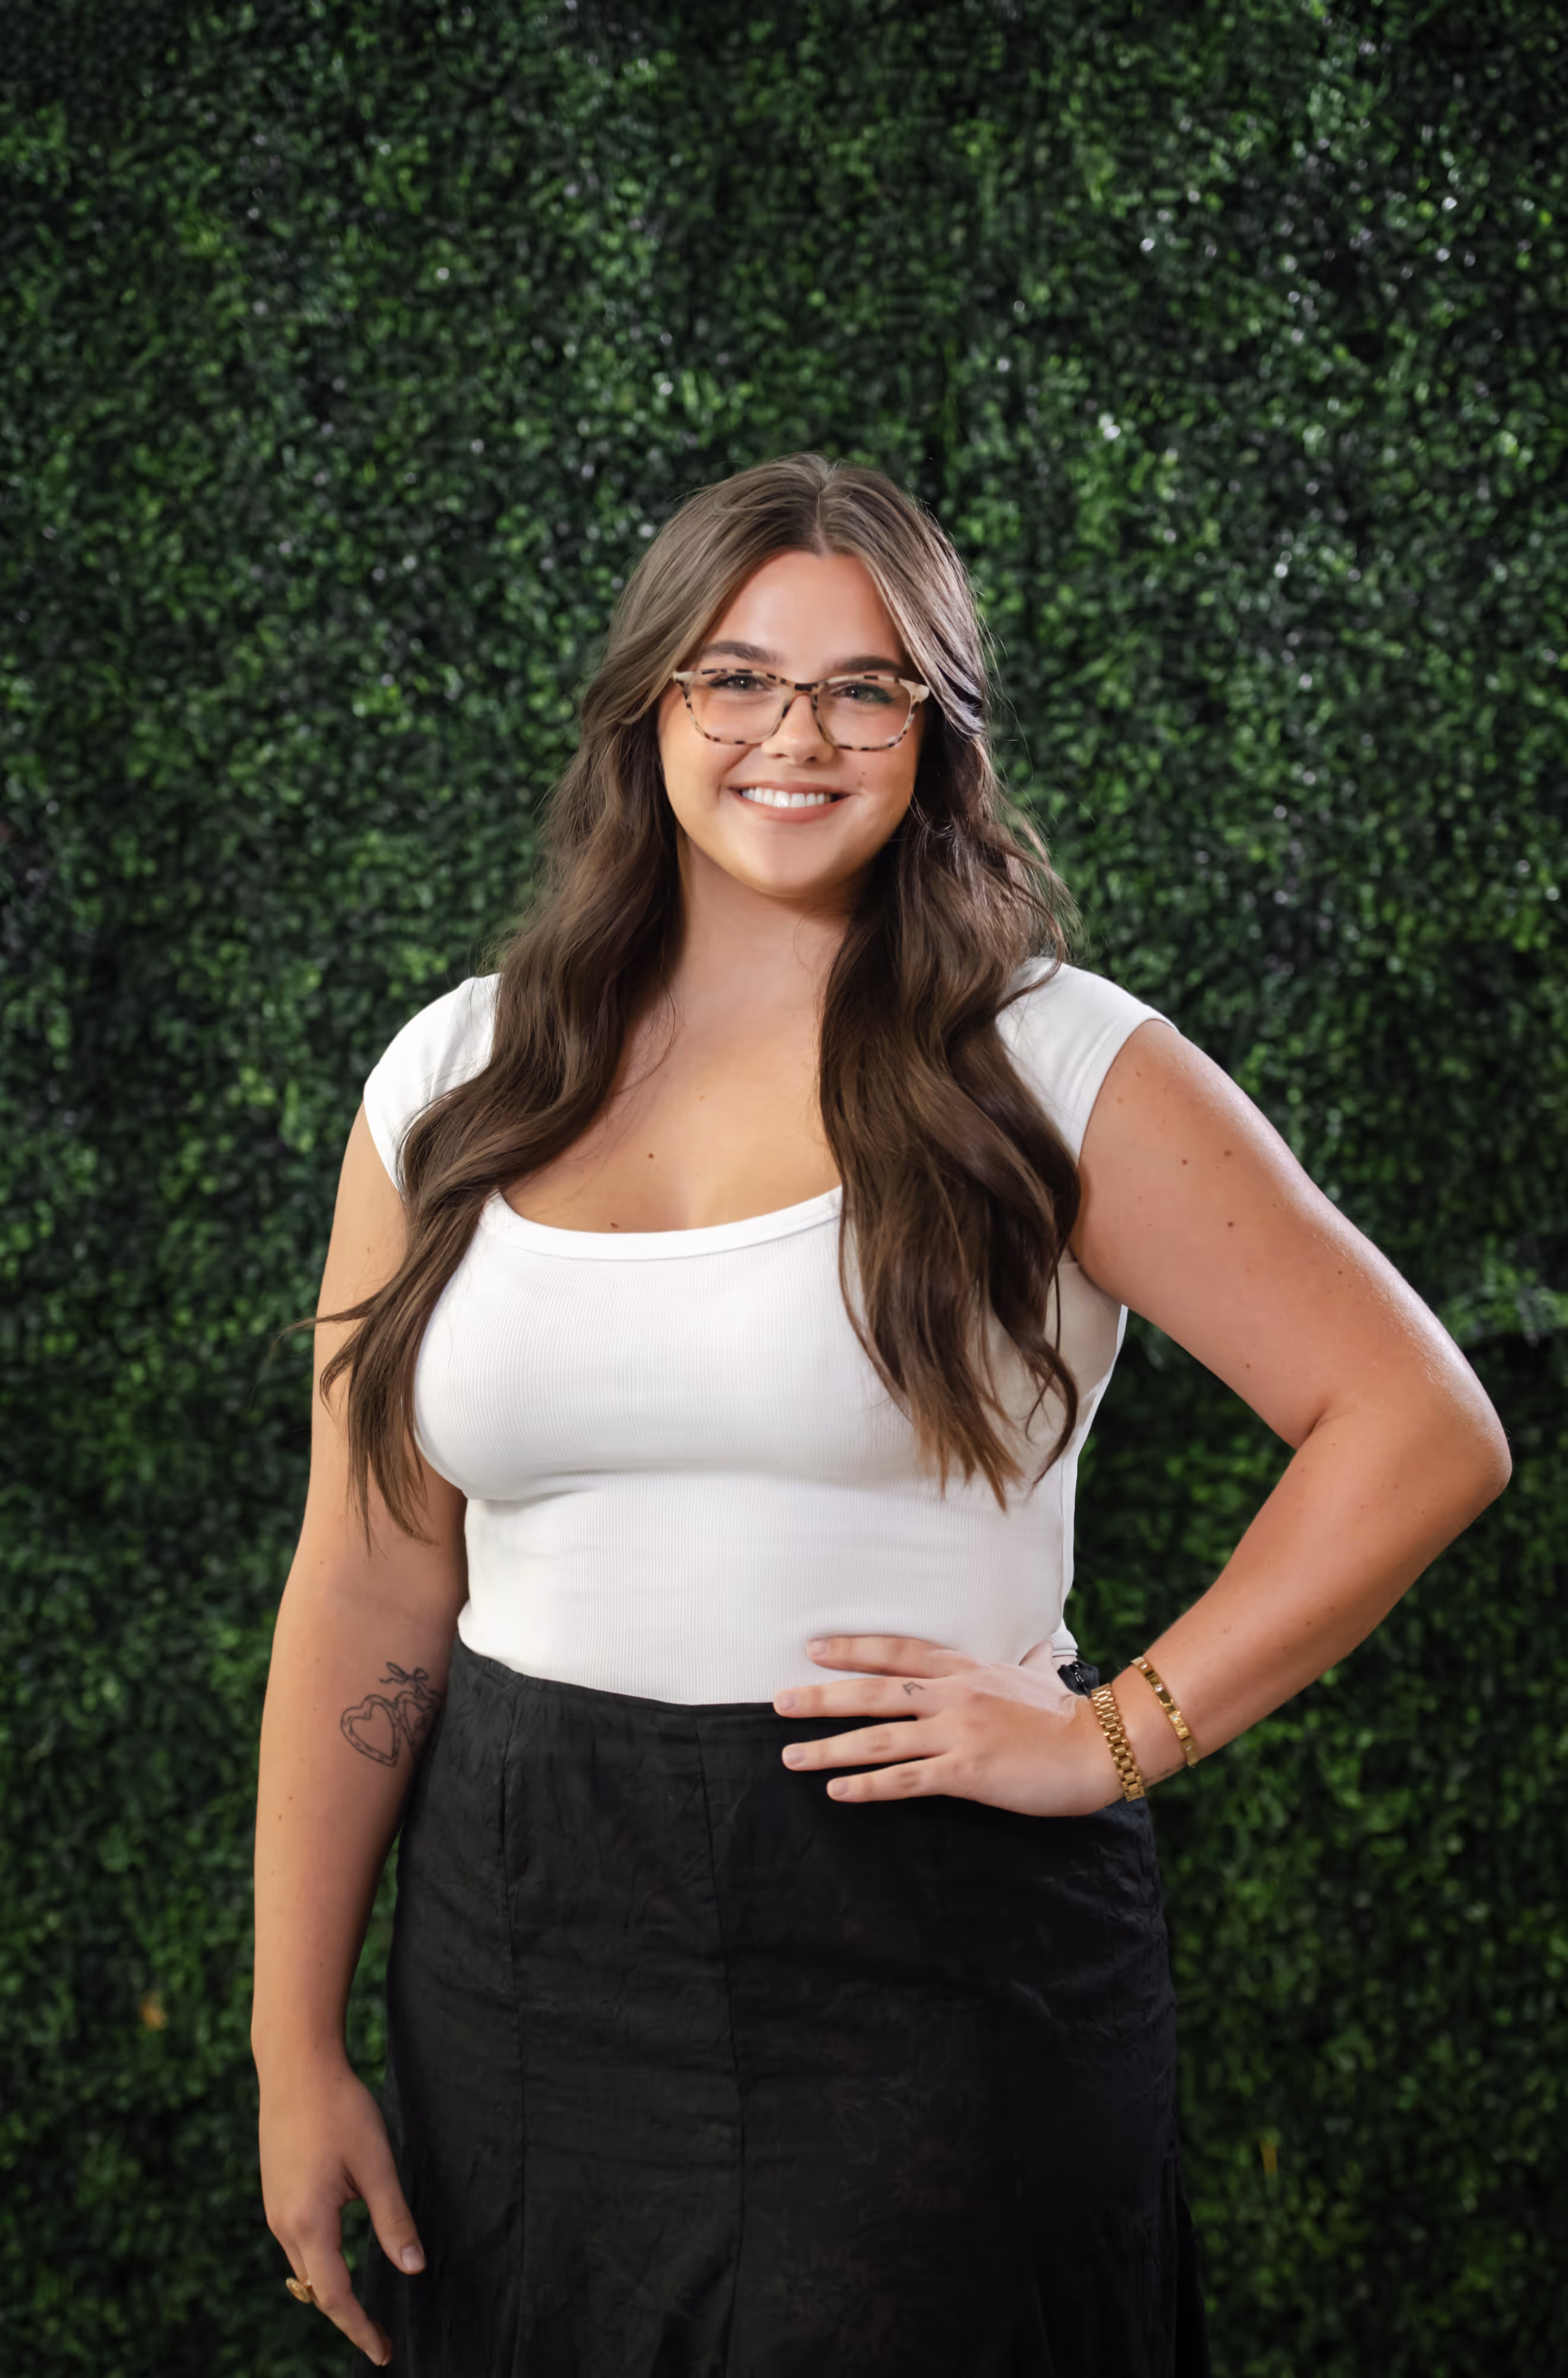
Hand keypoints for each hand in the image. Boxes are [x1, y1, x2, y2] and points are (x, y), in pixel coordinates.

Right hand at [258, 2050, 423, 2368]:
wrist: (295, 2066)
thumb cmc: (339, 2109)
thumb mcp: (376, 2163)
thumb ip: (393, 2218)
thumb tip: (413, 2268)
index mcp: (309, 2222)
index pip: (335, 2296)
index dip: (360, 2328)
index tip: (383, 2353)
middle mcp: (283, 2224)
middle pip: (316, 2288)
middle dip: (346, 2316)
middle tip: (379, 2337)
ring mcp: (274, 2209)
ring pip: (304, 2267)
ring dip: (331, 2289)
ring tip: (362, 2307)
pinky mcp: (275, 2193)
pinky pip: (296, 2243)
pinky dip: (319, 2262)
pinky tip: (338, 2255)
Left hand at [772, 1634, 1123, 1817]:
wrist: (1101, 1744)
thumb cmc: (1069, 1712)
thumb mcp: (1040, 1672)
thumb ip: (1029, 1658)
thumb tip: (1038, 1644)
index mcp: (965, 1668)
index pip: (897, 1652)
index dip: (852, 1649)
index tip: (813, 1650)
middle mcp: (953, 1695)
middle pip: (873, 1691)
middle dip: (821, 1697)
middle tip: (778, 1702)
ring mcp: (958, 1732)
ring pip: (879, 1738)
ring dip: (829, 1748)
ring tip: (791, 1756)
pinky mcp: (966, 1771)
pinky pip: (905, 1779)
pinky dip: (867, 1786)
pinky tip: (838, 1791)